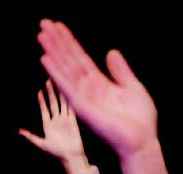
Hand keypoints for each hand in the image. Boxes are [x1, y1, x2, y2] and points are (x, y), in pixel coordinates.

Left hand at [19, 79, 87, 173]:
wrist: (71, 157)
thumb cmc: (56, 153)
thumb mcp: (41, 144)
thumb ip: (30, 137)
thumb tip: (19, 131)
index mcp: (48, 126)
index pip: (44, 110)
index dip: (42, 101)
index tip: (39, 92)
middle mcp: (56, 122)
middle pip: (53, 104)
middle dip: (51, 93)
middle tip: (48, 81)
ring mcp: (65, 121)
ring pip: (62, 104)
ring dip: (60, 94)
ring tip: (59, 83)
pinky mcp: (73, 122)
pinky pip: (71, 109)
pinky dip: (70, 100)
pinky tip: (69, 92)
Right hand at [37, 19, 157, 158]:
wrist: (141, 141)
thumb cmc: (139, 120)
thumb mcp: (132, 87)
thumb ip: (120, 71)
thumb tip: (110, 52)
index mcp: (99, 84)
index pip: (80, 58)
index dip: (69, 42)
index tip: (58, 26)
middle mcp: (88, 89)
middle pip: (69, 61)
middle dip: (57, 42)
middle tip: (43, 24)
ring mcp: (84, 98)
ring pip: (65, 70)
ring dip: (52, 52)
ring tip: (41, 35)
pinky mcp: (83, 108)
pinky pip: (67, 87)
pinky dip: (56, 72)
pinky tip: (46, 59)